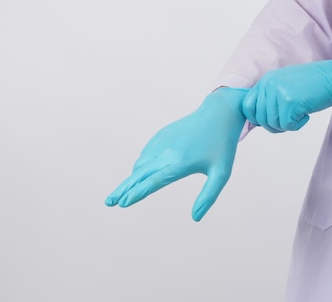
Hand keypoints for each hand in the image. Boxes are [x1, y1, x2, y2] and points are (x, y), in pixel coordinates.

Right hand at [105, 87, 248, 220]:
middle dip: (122, 189)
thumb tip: (195, 218)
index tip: (123, 203)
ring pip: (140, 164)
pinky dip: (140, 166)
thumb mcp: (222, 173)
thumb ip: (208, 197)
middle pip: (139, 174)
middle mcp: (167, 152)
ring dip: (131, 179)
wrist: (218, 113)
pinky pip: (145, 154)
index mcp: (181, 162)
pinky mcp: (160, 135)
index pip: (154, 181)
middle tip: (108, 202)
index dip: (138, 193)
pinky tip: (140, 174)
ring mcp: (162, 142)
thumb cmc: (222, 146)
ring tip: (124, 193)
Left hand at [242, 58, 331, 132]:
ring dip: (287, 125)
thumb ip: (270, 98)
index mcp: (265, 80)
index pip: (247, 105)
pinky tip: (306, 115)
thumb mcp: (285, 85)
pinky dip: (297, 125)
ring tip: (299, 115)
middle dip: (274, 125)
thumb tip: (256, 120)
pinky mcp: (290, 101)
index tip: (269, 121)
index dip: (256, 118)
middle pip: (260, 118)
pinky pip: (287, 125)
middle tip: (289, 121)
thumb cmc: (313, 84)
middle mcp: (269, 84)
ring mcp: (278, 92)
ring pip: (273, 124)